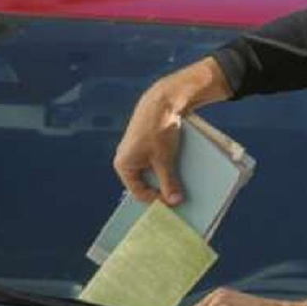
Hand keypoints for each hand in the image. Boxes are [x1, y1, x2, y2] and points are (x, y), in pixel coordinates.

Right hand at [114, 57, 230, 204]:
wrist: (163, 101)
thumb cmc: (158, 130)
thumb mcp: (164, 160)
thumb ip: (168, 182)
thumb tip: (174, 202)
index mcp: (124, 166)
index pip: (139, 193)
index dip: (157, 200)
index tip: (174, 204)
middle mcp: (126, 161)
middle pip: (146, 184)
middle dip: (162, 190)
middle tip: (179, 197)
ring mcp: (136, 154)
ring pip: (153, 173)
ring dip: (167, 178)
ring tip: (182, 184)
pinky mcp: (146, 146)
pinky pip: (156, 163)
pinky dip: (167, 168)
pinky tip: (180, 170)